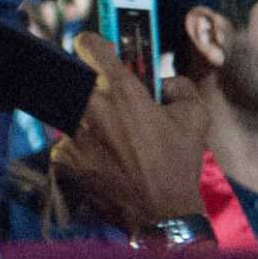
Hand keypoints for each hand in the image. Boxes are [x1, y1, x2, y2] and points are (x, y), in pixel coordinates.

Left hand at [50, 32, 210, 234]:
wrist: (160, 213)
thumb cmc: (179, 164)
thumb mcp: (195, 116)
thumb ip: (178, 85)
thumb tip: (161, 82)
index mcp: (121, 91)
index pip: (90, 46)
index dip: (94, 44)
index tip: (97, 49)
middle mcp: (91, 108)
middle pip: (78, 81)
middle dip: (95, 89)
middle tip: (115, 107)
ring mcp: (71, 134)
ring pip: (73, 113)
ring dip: (90, 122)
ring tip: (116, 144)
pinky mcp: (62, 158)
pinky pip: (68, 143)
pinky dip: (83, 149)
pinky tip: (104, 163)